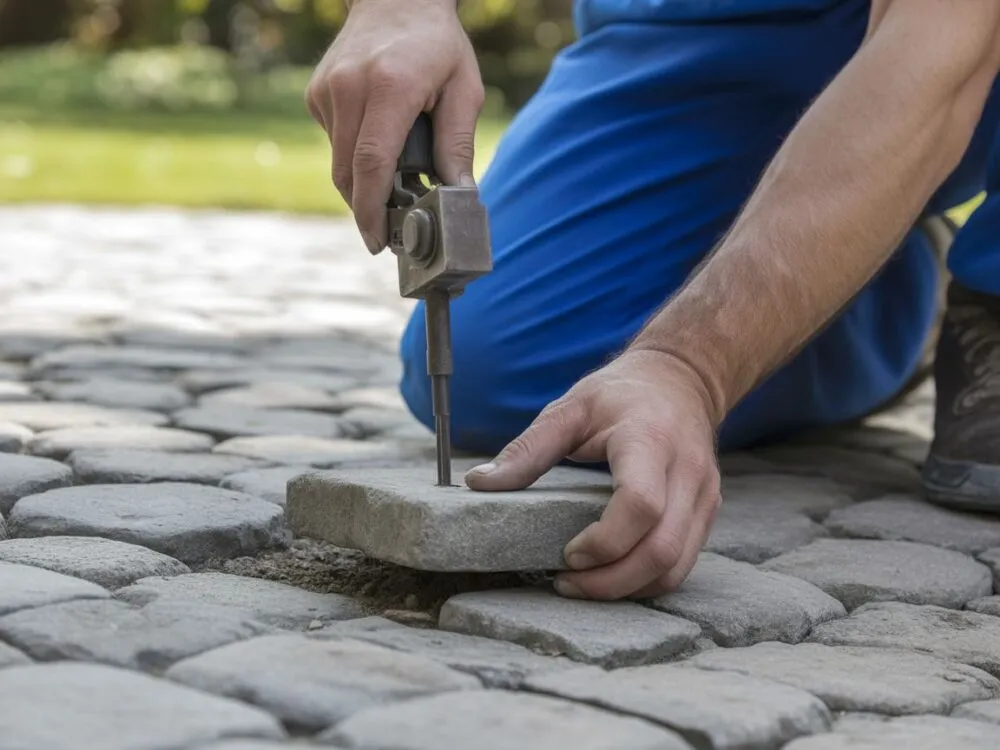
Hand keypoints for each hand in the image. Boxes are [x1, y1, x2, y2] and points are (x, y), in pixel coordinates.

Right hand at [305, 0, 484, 252]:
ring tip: (393, 182)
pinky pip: (334, 143)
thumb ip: (457, 144)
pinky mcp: (316, 94)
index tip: (378, 241)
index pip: (372, 163)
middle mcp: (351, 87)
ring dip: (363, 183)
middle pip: (348, 172)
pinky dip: (355, 155)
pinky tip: (379, 136)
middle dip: (366, 209)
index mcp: (390, 86)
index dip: (371, 211)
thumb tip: (459, 196)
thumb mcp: (464, 89)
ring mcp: (327, 90)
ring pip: (338, 163)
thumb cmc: (438, 45)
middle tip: (389, 230)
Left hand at [465, 349, 721, 599]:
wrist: (682, 379)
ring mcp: (704, 496)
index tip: (567, 553)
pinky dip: (646, 581)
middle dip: (610, 581)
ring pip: (676, 567)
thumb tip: (478, 483)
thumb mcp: (569, 408)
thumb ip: (527, 449)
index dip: (604, 542)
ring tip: (583, 584)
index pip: (640, 505)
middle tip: (565, 583)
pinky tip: (612, 575)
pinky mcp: (708, 513)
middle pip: (662, 549)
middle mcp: (687, 472)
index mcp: (649, 440)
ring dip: (628, 589)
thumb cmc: (621, 393)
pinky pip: (683, 564)